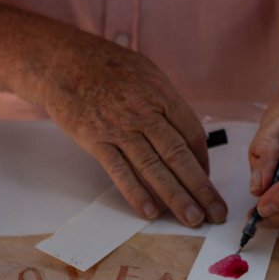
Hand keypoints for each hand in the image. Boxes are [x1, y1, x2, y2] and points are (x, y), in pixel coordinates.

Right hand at [39, 31, 226, 227]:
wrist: (62, 61)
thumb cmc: (106, 66)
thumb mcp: (146, 73)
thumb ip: (165, 103)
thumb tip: (186, 134)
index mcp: (161, 93)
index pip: (191, 133)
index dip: (202, 160)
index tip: (207, 180)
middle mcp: (144, 111)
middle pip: (178, 155)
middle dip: (200, 187)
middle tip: (216, 211)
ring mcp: (119, 127)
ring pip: (154, 168)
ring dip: (176, 197)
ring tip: (192, 218)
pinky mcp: (95, 140)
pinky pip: (120, 171)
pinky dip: (136, 193)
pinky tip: (150, 212)